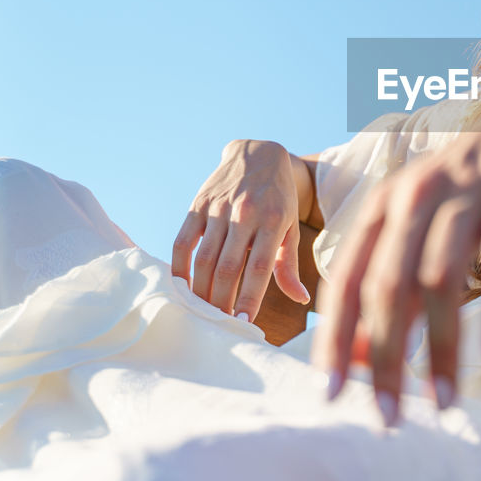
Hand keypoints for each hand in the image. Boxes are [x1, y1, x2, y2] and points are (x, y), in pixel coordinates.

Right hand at [173, 139, 312, 319]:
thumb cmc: (278, 199)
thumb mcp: (290, 227)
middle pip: (228, 268)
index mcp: (272, 221)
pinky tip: (182, 288)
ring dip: (201, 291)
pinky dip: (179, 268)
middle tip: (220, 325)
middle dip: (222, 301)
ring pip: (204, 259)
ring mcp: (218, 209)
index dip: (250, 297)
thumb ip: (289, 265)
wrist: (257, 154)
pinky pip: (182, 242)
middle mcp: (244, 214)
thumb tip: (301, 298)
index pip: (259, 268)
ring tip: (203, 313)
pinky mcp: (197, 205)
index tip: (244, 323)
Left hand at [311, 65, 480, 425]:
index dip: (334, 339)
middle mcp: (416, 195)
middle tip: (388, 417)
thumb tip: (355, 359)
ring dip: (442, 348)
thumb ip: (389, 282)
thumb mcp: (422, 223)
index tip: (331, 395)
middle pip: (388, 285)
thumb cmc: (470, 188)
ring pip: (442, 279)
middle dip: (385, 357)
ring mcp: (466, 190)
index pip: (345, 279)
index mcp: (383, 205)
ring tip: (444, 402)